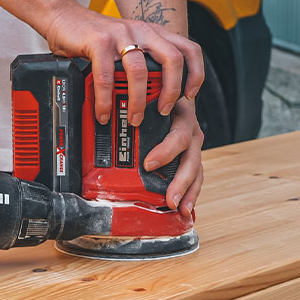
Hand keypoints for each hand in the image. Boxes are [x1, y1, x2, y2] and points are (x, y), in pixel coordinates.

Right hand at [43, 3, 203, 125]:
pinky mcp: (98, 41)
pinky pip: (107, 76)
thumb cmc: (93, 37)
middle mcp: (141, 30)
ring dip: (139, 100)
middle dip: (172, 90)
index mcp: (152, 32)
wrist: (62, 16)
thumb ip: (142, 61)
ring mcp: (120, 35)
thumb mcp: (126, 45)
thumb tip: (154, 94)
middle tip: (163, 111)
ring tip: (134, 117)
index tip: (190, 95)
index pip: (188, 49)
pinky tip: (104, 112)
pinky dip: (106, 99)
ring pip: (140, 70)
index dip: (196, 73)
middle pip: (172, 59)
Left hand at [142, 97, 203, 214]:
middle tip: (169, 198)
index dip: (165, 151)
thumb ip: (131, 105)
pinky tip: (185, 207)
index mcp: (180, 114)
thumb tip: (103, 116)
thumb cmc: (159, 96)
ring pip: (195, 169)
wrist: (176, 91)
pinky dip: (191, 193)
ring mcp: (194, 144)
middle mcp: (191, 129)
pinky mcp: (192, 155)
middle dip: (179, 180)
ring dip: (188, 190)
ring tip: (179, 207)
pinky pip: (196, 176)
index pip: (177, 134)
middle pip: (189, 157)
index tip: (148, 164)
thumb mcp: (149, 96)